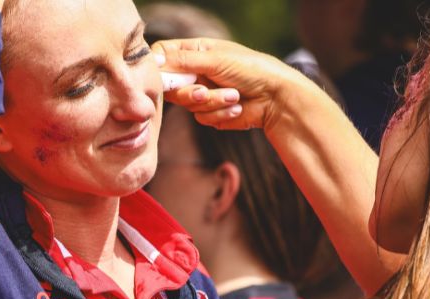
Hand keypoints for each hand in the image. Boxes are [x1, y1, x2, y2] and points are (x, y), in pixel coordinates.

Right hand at [154, 38, 309, 132]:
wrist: (275, 97)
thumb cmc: (250, 69)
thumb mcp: (215, 60)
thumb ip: (183, 62)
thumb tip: (154, 59)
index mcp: (195, 51)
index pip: (162, 55)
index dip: (157, 67)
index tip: (163, 78)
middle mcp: (195, 71)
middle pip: (171, 86)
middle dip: (190, 92)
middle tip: (204, 91)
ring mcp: (201, 93)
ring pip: (187, 104)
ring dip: (212, 102)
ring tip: (233, 95)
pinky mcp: (209, 112)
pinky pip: (201, 117)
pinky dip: (219, 112)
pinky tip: (236, 105)